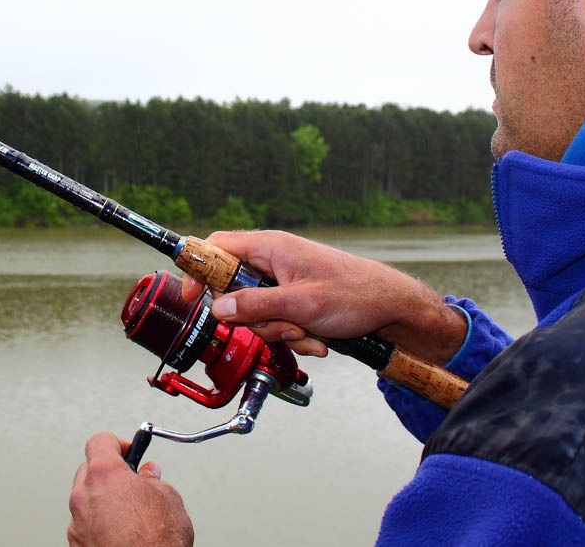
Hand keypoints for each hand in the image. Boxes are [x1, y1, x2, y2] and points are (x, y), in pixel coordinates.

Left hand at [67, 433, 193, 546]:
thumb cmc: (156, 541)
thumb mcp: (168, 498)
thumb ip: (153, 479)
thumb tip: (150, 475)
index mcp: (104, 474)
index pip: (100, 441)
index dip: (118, 444)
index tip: (129, 451)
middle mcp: (84, 496)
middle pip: (89, 470)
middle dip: (108, 473)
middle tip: (131, 482)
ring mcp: (77, 522)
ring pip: (86, 500)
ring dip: (102, 500)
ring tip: (128, 514)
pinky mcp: (76, 544)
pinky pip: (85, 524)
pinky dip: (98, 524)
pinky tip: (119, 533)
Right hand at [183, 230, 465, 363]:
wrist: (393, 308)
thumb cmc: (356, 295)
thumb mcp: (302, 304)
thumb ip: (257, 305)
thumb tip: (218, 307)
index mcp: (272, 247)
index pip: (218, 247)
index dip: (198, 269)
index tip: (192, 298)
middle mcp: (274, 261)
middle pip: (235, 290)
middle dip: (254, 318)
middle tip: (282, 326)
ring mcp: (284, 282)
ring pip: (257, 312)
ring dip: (279, 331)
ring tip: (308, 333)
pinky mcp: (294, 300)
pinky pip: (277, 321)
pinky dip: (294, 334)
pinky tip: (317, 338)